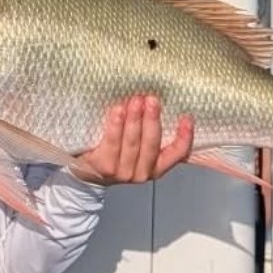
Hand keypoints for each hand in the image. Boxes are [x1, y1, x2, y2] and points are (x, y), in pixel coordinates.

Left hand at [70, 95, 193, 185]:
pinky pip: (112, 143)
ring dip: (135, 120)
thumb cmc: (113, 152)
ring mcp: (122, 172)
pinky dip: (116, 126)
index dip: (184, 137)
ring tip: (135, 100)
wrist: (86, 171)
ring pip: (132, 143)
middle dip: (152, 120)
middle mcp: (141, 172)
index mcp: (155, 166)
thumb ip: (149, 130)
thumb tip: (156, 100)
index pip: (176, 154)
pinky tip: (118, 111)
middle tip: (152, 100)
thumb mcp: (137, 145)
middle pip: (151, 144)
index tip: (186, 118)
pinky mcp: (104, 167)